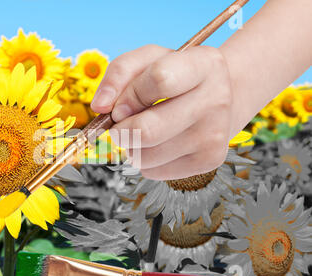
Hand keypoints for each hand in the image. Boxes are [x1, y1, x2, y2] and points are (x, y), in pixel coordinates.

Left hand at [91, 45, 233, 180]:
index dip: (129, 95)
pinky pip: (154, 171)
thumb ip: (119, 73)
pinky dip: (145, 161)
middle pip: (148, 130)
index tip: (119, 105)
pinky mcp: (209, 161)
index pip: (160, 79)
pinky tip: (157, 144)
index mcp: (204, 64)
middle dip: (121, 130)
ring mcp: (214, 134)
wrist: (219, 100)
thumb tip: (99, 106)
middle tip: (120, 124)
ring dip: (131, 147)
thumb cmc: (176, 76)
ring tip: (141, 132)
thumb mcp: (149, 60)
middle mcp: (216, 100)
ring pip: (146, 156)